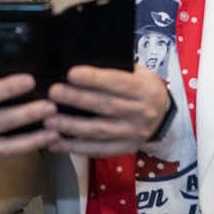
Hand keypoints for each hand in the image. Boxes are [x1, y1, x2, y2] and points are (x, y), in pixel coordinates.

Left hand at [44, 65, 169, 156]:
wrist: (164, 117)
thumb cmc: (142, 87)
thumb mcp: (138, 73)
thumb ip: (116, 70)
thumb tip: (81, 63)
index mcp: (144, 90)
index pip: (117, 83)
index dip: (94, 79)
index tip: (71, 73)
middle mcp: (141, 113)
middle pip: (105, 106)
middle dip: (77, 100)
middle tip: (53, 93)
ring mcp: (133, 134)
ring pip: (98, 131)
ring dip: (71, 127)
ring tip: (48, 121)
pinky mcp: (125, 150)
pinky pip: (97, 150)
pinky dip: (75, 148)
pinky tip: (54, 143)